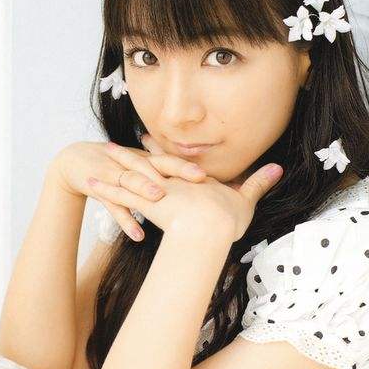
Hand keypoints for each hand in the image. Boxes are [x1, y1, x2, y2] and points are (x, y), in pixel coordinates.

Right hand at [49, 139, 207, 239]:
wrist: (74, 160)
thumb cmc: (115, 166)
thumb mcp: (137, 165)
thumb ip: (162, 175)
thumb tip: (196, 188)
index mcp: (143, 159)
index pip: (167, 160)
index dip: (185, 165)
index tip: (206, 174)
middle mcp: (131, 164)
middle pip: (155, 166)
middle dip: (176, 172)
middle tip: (198, 178)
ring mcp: (115, 176)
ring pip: (132, 182)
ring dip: (145, 189)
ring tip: (160, 198)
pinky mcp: (100, 189)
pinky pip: (114, 207)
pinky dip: (126, 221)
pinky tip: (138, 235)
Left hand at [88, 136, 283, 241]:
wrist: (209, 227)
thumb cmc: (226, 219)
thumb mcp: (245, 199)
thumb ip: (258, 183)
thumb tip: (278, 167)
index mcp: (190, 179)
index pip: (171, 161)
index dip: (159, 151)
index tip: (146, 141)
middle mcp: (170, 180)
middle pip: (146, 162)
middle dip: (129, 154)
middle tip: (113, 146)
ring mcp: (156, 190)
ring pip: (128, 175)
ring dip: (111, 168)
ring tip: (95, 161)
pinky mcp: (143, 202)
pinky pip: (118, 195)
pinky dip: (105, 189)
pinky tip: (89, 184)